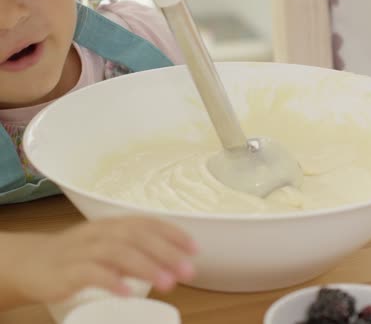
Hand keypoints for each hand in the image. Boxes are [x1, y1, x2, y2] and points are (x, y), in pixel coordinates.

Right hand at [0, 216, 196, 306]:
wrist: (32, 262)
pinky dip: (111, 280)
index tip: (194, 249)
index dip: (172, 233)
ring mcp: (83, 250)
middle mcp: (101, 232)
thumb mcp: (109, 246)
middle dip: (166, 252)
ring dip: (146, 266)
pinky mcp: (66, 271)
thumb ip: (135, 250)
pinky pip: (90, 272)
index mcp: (114, 225)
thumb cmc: (79, 256)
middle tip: (188, 270)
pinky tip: (128, 291)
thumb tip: (171, 262)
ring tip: (168, 282)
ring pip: (118, 252)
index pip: (147, 223)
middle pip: (136, 236)